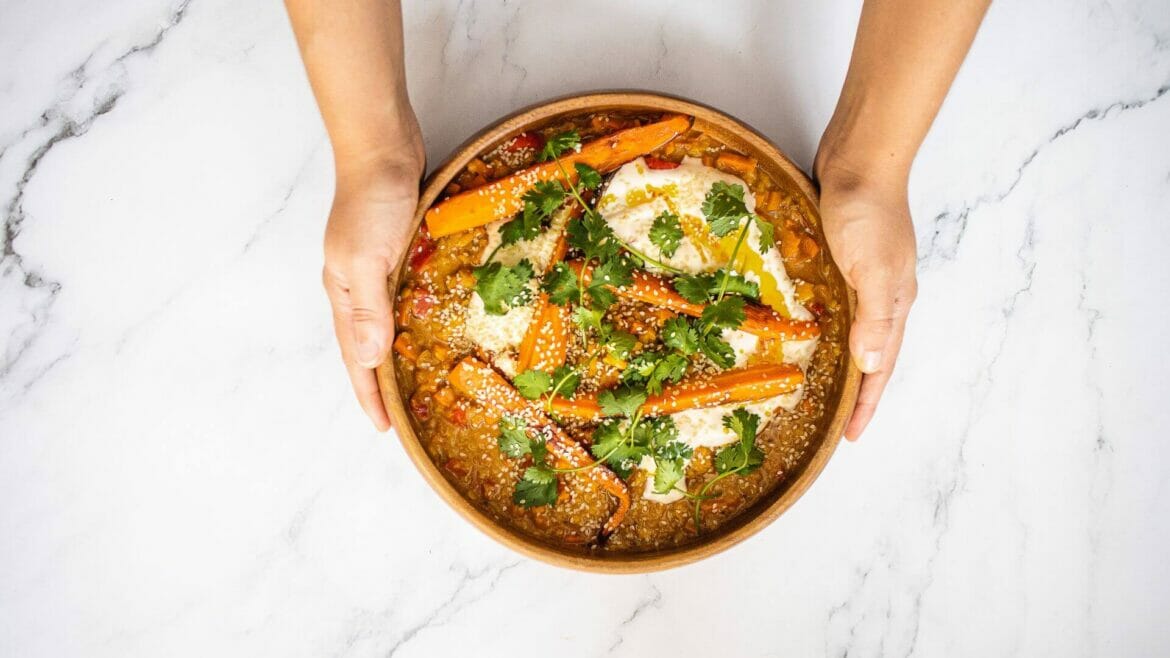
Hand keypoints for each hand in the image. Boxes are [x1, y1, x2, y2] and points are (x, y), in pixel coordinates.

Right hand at [323, 139, 423, 431]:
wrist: (382, 145)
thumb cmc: (372, 200)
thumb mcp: (367, 258)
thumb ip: (369, 309)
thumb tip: (370, 360)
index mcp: (343, 293)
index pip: (356, 358)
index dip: (369, 395)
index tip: (384, 430)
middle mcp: (356, 286)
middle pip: (366, 347)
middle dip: (379, 384)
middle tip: (400, 417)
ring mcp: (375, 268)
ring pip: (385, 324)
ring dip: (396, 355)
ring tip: (416, 382)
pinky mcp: (396, 251)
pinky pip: (403, 298)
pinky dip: (412, 321)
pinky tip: (431, 326)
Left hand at [814, 159, 917, 439]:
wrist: (862, 157)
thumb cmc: (867, 210)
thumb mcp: (871, 268)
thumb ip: (875, 317)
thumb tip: (873, 367)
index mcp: (895, 303)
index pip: (882, 367)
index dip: (867, 404)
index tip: (852, 437)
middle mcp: (885, 295)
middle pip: (873, 355)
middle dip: (858, 390)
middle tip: (835, 420)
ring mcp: (867, 276)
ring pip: (856, 330)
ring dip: (843, 359)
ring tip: (820, 383)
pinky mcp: (848, 257)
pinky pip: (839, 304)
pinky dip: (828, 325)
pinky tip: (808, 327)